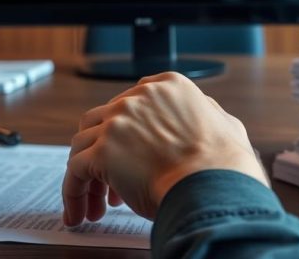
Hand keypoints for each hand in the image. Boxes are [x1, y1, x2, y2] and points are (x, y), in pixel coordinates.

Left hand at [61, 71, 267, 225]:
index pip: (130, 103)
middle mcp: (138, 98)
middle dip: (104, 154)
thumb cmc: (225, 165)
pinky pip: (75, 171)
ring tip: (96, 206)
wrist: (215, 186)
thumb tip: (207, 116)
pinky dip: (73, 193)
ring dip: (88, 177)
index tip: (126, 155)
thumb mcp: (226, 124)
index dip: (125, 133)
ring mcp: (117, 122)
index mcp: (168, 86)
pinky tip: (78, 212)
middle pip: (102, 123)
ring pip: (84, 145)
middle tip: (111, 186)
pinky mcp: (102, 152)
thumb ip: (207, 113)